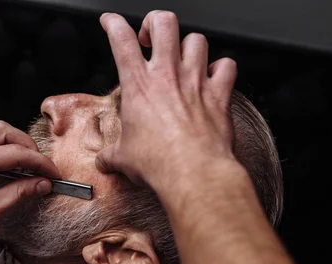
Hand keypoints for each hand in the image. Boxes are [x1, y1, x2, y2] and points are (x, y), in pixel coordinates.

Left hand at [0, 121, 59, 254]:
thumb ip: (19, 194)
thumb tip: (43, 184)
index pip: (15, 153)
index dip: (39, 163)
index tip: (53, 174)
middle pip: (4, 131)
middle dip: (26, 146)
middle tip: (40, 167)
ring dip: (13, 144)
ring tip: (27, 166)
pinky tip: (8, 167)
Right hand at [96, 11, 240, 197]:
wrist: (193, 172)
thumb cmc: (158, 163)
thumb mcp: (123, 158)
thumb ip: (112, 155)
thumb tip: (105, 161)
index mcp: (138, 85)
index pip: (121, 38)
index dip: (113, 23)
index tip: (110, 22)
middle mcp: (168, 75)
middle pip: (164, 23)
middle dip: (154, 22)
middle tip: (150, 37)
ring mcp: (196, 81)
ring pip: (197, 39)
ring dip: (188, 45)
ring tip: (182, 59)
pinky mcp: (219, 94)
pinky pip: (227, 65)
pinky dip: (221, 68)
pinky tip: (213, 77)